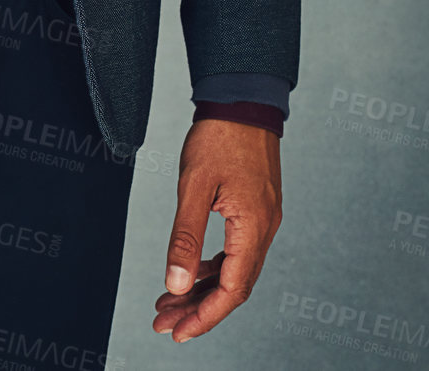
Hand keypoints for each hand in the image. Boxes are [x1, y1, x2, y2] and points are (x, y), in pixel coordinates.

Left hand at [152, 119, 281, 342]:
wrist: (242, 97)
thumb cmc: (218, 136)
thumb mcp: (194, 186)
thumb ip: (186, 237)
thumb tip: (176, 285)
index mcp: (254, 227)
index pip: (231, 291)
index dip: (204, 316)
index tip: (177, 332)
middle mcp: (265, 229)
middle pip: (233, 286)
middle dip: (198, 308)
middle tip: (164, 323)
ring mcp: (263, 219)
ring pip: (235, 269)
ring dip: (204, 289)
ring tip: (170, 302)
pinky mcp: (257, 208)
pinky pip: (237, 250)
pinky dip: (213, 266)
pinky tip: (192, 270)